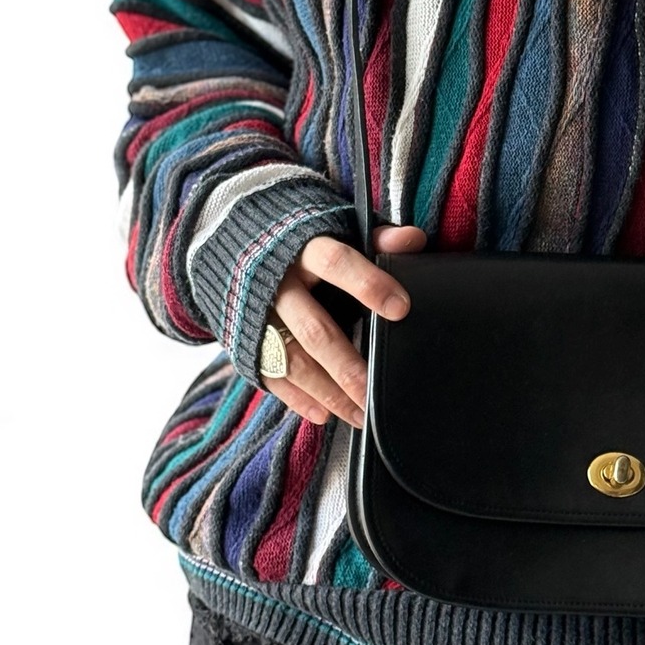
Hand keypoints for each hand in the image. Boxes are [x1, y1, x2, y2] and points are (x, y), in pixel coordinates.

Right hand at [258, 223, 426, 426]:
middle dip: (347, 365)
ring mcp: (255, 315)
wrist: (230, 241)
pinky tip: (324, 414)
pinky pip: (269, 374)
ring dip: (327, 392)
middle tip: (376, 391)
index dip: (367, 284)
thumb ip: (374, 237)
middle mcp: (276, 283)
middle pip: (314, 329)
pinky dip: (296, 398)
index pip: (336, 262)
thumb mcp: (333, 230)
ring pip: (292, 360)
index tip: (400, 309)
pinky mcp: (243, 340)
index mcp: (302, 247)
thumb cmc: (299, 241)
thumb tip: (414, 240)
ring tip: (360, 414)